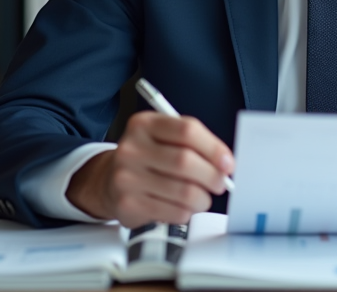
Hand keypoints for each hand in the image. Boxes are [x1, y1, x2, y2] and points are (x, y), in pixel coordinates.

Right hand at [66, 112, 233, 226]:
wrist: (109, 181)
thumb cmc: (148, 157)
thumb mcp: (164, 138)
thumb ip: (194, 143)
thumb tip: (225, 163)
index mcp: (144, 124)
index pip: (187, 131)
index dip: (213, 148)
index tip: (228, 163)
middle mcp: (131, 148)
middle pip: (185, 162)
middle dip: (212, 176)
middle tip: (221, 183)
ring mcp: (126, 177)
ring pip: (183, 191)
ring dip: (202, 199)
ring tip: (202, 198)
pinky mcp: (127, 204)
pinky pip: (173, 212)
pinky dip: (187, 212)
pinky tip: (183, 207)